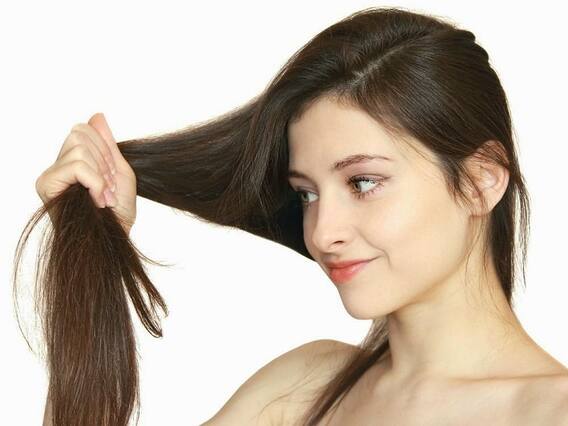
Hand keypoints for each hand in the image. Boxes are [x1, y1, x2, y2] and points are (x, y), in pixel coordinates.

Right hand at [35, 112, 136, 233]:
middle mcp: (57, 167)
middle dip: (103, 160)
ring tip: (104, 196)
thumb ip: (107, 144)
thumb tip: (97, 115)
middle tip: (108, 188)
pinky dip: (95, 181)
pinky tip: (98, 200)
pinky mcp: (46, 185)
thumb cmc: (118, 213)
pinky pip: (76, 165)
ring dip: (101, 173)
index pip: (84, 130)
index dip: (105, 149)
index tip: (112, 177)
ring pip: (79, 148)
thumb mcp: (120, 172)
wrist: (114, 238)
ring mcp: (50, 176)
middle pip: (79, 133)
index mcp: (73, 162)